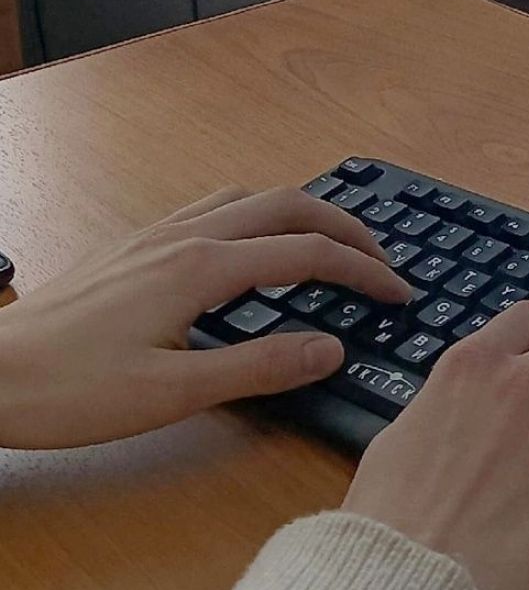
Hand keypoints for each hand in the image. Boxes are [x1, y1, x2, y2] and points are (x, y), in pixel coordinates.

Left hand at [0, 187, 410, 448]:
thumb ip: (260, 366)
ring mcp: (156, 235)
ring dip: (302, 212)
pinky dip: (258, 215)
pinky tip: (254, 246)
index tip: (397, 293)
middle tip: (381, 259)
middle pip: (286, 204)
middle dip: (345, 226)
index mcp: (200, 268)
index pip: (307, 254)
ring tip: (331, 244)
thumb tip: (331, 347)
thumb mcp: (175, 391)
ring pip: (249, 197)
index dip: (362, 271)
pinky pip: (214, 208)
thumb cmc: (70, 389)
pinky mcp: (136, 246)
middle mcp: (183, 237)